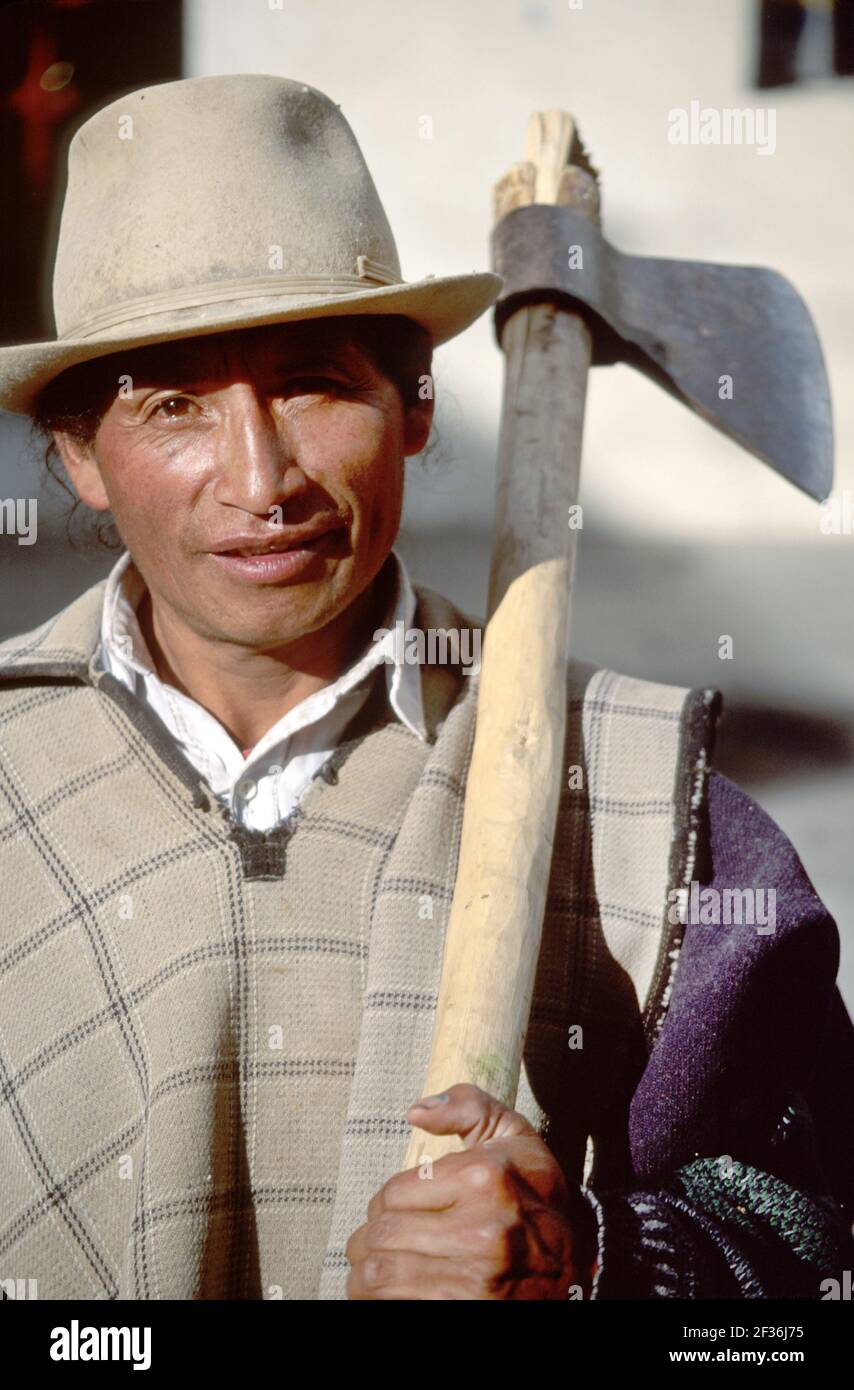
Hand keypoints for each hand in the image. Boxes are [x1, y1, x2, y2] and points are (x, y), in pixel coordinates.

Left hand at [345, 1082, 597, 1299]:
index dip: (383, 1202)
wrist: (580, 1261)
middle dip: (366, 1239)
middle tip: (371, 1241)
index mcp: (483, 1179)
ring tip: (371, 1268)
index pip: (393, 1193)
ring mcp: (475, 1279)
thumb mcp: (513, 1134)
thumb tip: (414, 1112)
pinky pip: (401, 1305)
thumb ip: (466, 1106)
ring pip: (381, 1275)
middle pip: (382, 1235)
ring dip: (365, 1273)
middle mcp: (480, 1230)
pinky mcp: (470, 1309)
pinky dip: (383, 1300)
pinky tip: (390, 1291)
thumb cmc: (537, 1193)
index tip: (392, 1208)